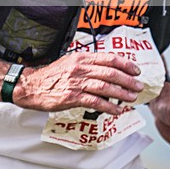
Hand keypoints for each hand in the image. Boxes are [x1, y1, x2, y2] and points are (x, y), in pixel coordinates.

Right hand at [13, 52, 143, 114]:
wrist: (31, 86)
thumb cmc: (51, 76)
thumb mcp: (70, 63)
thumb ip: (88, 65)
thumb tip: (108, 70)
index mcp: (81, 58)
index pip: (109, 58)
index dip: (125, 64)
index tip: (136, 70)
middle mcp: (80, 68)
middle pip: (110, 72)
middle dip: (128, 80)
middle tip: (138, 86)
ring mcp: (76, 82)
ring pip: (105, 86)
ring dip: (121, 93)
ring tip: (132, 98)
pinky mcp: (72, 97)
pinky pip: (95, 102)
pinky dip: (109, 106)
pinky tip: (117, 110)